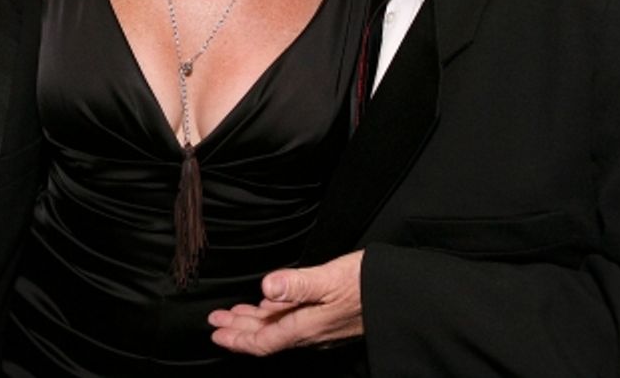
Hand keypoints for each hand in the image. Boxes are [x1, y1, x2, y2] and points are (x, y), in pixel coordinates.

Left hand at [208, 250, 364, 355]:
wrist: (403, 297)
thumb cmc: (368, 284)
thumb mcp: (329, 278)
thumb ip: (296, 284)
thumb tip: (266, 287)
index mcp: (306, 326)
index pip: (263, 341)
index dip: (237, 338)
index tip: (216, 331)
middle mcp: (312, 333)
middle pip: (267, 338)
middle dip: (239, 330)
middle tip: (216, 321)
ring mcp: (321, 329)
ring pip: (279, 330)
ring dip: (254, 323)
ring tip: (234, 315)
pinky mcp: (330, 321)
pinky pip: (293, 324)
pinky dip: (275, 316)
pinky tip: (272, 307)